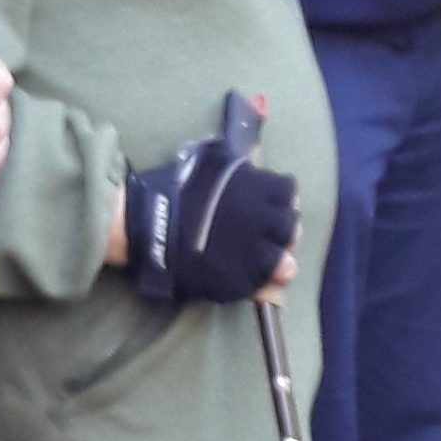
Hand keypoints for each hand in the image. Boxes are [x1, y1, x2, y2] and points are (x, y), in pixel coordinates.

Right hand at [124, 121, 301, 304]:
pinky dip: (257, 281)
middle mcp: (262, 222)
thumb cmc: (175, 188)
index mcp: (256, 189)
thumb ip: (237, 163)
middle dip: (284, 231)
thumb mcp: (209, 161)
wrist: (148, 225)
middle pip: (291, 228)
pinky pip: (260, 284)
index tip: (274, 204)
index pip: (289, 192)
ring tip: (270, 263)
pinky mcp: (239, 282)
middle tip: (270, 235)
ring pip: (285, 263)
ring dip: (280, 261)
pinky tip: (245, 274)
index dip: (284, 200)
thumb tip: (255, 156)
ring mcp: (253, 255)